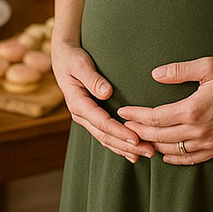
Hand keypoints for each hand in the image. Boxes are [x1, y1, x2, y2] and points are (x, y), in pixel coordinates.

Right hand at [51, 38, 154, 163]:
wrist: (63, 57)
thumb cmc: (72, 58)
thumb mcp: (80, 64)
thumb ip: (92, 78)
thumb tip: (106, 93)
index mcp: (77, 103)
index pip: (101, 122)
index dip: (119, 131)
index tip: (136, 137)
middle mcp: (81, 114)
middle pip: (105, 136)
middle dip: (127, 145)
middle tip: (149, 151)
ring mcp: (86, 118)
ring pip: (105, 139)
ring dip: (125, 148)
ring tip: (146, 154)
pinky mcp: (91, 117)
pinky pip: (105, 135)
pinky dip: (119, 144)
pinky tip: (132, 152)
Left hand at [117, 56, 212, 164]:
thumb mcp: (208, 66)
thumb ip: (179, 70)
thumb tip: (155, 74)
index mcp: (192, 110)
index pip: (154, 118)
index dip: (135, 115)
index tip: (123, 112)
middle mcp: (198, 130)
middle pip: (158, 137)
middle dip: (138, 132)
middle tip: (124, 126)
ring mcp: (209, 141)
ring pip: (172, 150)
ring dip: (153, 146)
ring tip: (139, 139)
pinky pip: (191, 159)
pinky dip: (175, 159)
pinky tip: (166, 156)